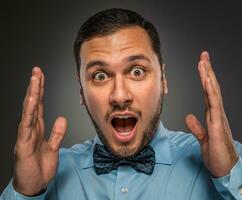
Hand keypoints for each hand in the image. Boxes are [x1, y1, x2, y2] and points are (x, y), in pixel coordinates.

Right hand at [13, 67, 66, 195]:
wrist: (33, 186)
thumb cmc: (40, 168)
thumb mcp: (53, 148)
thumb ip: (57, 133)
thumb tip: (62, 118)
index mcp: (37, 130)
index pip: (39, 106)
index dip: (41, 91)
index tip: (42, 77)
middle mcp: (30, 129)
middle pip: (33, 104)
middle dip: (35, 86)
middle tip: (37, 70)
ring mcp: (25, 135)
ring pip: (29, 111)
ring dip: (32, 94)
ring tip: (35, 78)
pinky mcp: (23, 144)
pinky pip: (27, 126)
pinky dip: (29, 112)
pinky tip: (31, 100)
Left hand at [185, 51, 237, 176]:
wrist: (225, 169)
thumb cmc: (216, 154)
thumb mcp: (202, 138)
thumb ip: (196, 126)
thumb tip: (188, 116)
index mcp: (213, 115)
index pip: (208, 92)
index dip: (204, 78)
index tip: (201, 65)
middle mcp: (217, 113)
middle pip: (211, 88)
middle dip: (207, 70)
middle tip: (203, 55)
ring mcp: (218, 118)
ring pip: (213, 92)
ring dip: (208, 76)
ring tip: (204, 61)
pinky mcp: (217, 125)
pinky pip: (214, 105)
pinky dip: (210, 92)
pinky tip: (207, 80)